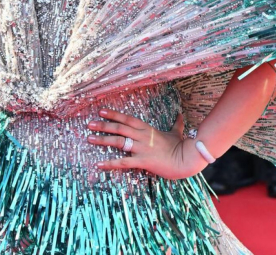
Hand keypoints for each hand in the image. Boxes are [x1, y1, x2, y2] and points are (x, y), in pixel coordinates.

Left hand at [87, 108, 204, 179]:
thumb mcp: (176, 133)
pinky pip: (123, 162)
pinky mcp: (142, 161)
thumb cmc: (181, 146)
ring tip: (89, 139)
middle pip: (119, 128)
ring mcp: (141, 148)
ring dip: (103, 140)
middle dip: (103, 125)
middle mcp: (141, 136)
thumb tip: (180, 114)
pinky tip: (99, 164)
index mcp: (147, 129)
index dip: (113, 114)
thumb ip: (176, 124)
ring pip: (118, 142)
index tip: (101, 111)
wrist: (186, 159)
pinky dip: (110, 163)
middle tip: (89, 124)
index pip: (127, 119)